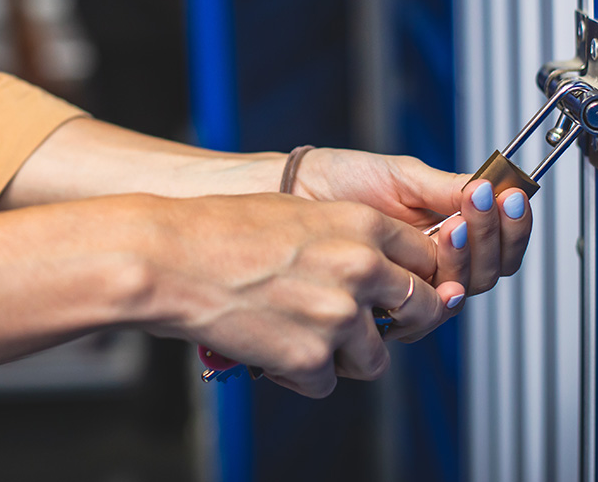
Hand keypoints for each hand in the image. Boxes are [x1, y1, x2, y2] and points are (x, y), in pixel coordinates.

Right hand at [137, 193, 463, 397]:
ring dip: (344, 356)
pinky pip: (325, 384)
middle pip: (424, 310)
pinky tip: (269, 349)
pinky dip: (299, 376)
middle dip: (400, 323)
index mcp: (363, 224)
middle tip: (366, 326)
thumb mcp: (300, 214)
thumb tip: (376, 266)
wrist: (171, 258)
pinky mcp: (311, 358)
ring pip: (375, 359)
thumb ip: (347, 238)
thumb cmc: (220, 229)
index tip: (396, 291)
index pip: (426, 259)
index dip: (412, 278)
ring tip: (299, 336)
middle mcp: (362, 269)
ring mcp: (339, 316)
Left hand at [288, 148, 532, 296]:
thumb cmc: (340, 180)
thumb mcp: (402, 175)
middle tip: (483, 203)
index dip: (513, 225)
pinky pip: (428, 309)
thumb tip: (497, 189)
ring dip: (468, 253)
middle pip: (489, 271)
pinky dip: (439, 281)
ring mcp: (410, 286)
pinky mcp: (386, 307)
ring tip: (455, 221)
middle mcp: (433, 264)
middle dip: (492, 236)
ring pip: (464, 290)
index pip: (498, 243)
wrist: (293, 190)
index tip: (513, 197)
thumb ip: (449, 187)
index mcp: (445, 230)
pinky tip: (437, 248)